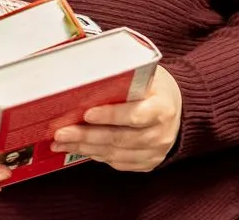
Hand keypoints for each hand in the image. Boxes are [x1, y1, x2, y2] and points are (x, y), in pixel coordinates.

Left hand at [51, 66, 182, 171]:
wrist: (177, 107)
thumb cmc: (155, 88)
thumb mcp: (146, 76)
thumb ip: (123, 78)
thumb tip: (88, 75)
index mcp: (162, 108)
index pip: (135, 115)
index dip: (111, 116)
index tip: (87, 113)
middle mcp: (161, 133)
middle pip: (120, 138)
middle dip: (87, 136)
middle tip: (62, 132)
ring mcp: (155, 152)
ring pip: (115, 154)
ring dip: (85, 148)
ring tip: (62, 141)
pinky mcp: (147, 163)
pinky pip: (118, 163)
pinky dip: (96, 155)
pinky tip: (79, 147)